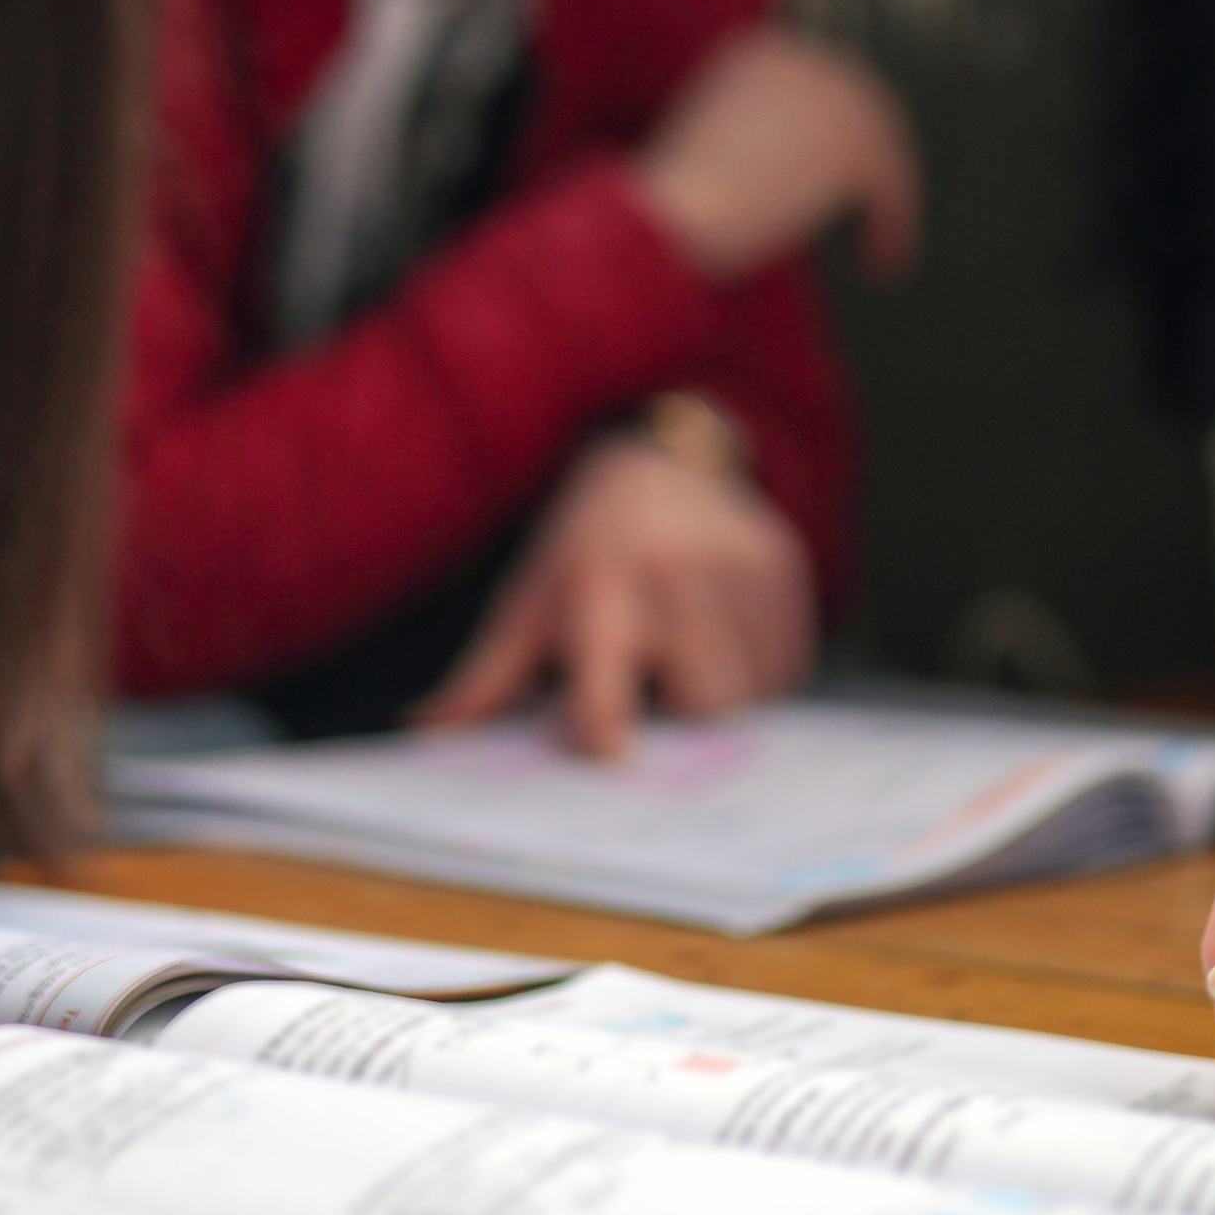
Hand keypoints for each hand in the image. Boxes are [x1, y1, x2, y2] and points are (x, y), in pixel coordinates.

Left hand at [412, 434, 818, 755]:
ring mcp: (739, 568)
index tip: (610, 754)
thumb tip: (425, 734)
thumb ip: (484, 680)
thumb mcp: (527, 601)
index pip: (605, 687)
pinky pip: (789, 666)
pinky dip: (762, 673)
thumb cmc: (583, 548)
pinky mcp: (784, 568)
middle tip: (664, 687)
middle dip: (689, 714)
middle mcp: (673, 575)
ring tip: (692, 656)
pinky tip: (728, 638)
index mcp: (597, 588)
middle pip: (707, 703)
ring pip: (756, 692)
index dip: (606, 728)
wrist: (660, 460)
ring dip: (729, 697)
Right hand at [632, 28, 920, 282]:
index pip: (827, 88)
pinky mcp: (853, 140)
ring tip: (874, 249)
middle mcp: (801, 57)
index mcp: (759, 50)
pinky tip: (879, 264)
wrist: (667, 217)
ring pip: (883, 149)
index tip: (842, 184)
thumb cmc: (672, 202)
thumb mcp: (716, 148)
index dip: (840, 140)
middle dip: (873, 166)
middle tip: (874, 219)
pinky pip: (891, 185)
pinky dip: (891, 226)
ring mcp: (830, 95)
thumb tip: (819, 165)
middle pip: (867, 110)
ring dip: (884, 202)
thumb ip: (769, 141)